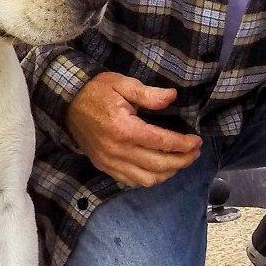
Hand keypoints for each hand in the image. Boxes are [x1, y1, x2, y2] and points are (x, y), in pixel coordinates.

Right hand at [67, 72, 202, 187]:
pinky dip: (150, 179)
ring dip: (168, 173)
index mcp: (124, 129)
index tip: (197, 141)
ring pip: (146, 179)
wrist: (68, 103)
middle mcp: (117, 151)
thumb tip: (172, 97)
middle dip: (182, 161)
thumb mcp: (123, 84)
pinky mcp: (104, 167)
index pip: (161, 143)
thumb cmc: (97, 90)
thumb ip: (149, 93)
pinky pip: (131, 181)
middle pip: (158, 164)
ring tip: (181, 161)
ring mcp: (110, 162)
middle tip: (195, 153)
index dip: (183, 144)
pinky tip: (160, 169)